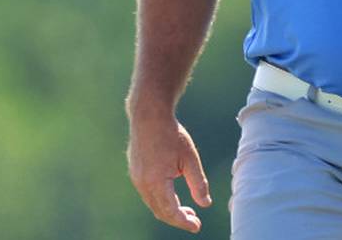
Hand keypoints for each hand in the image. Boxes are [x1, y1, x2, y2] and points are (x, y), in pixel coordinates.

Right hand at [128, 114, 211, 232]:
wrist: (149, 116)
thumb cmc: (171, 134)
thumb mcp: (190, 159)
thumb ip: (198, 183)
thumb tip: (205, 204)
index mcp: (157, 181)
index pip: (171, 211)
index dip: (184, 222)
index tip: (197, 226)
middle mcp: (143, 183)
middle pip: (160, 212)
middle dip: (177, 219)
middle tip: (194, 220)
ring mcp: (136, 178)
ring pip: (153, 204)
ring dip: (169, 211)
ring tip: (187, 210)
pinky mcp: (135, 172)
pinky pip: (148, 194)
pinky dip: (161, 201)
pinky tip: (173, 196)